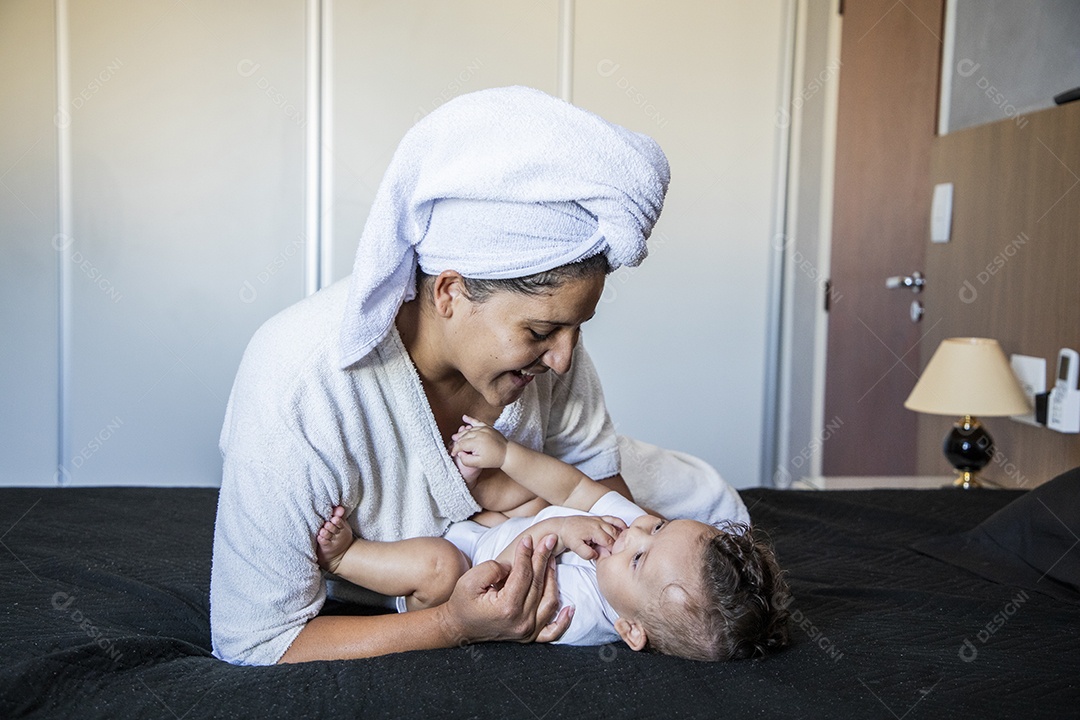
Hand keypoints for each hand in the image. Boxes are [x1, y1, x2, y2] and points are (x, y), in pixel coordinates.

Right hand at [435, 534, 571, 644]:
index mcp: (506, 607)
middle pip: (538, 584)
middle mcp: (521, 621)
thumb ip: (491, 569)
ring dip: (553, 578)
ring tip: (552, 559)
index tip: (529, 538)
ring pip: (549, 601)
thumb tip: (512, 565)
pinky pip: (552, 631)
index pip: (523, 575)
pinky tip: (570, 608)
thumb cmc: (462, 603)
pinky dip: (563, 620)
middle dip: (543, 558)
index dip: (526, 554)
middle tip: (549, 539)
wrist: (458, 627)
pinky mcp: (529, 636)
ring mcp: (527, 631)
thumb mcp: (469, 581)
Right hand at [450, 415, 508, 471]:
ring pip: (468, 430)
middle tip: (452, 446)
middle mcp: (479, 434)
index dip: (455, 449)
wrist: (507, 453)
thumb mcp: (478, 464)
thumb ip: (466, 460)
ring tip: (455, 437)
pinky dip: (470, 419)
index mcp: (476, 443)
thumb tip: (460, 453)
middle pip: (463, 436)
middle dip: (457, 441)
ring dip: (461, 433)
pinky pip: (476, 421)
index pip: (460, 444)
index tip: (453, 453)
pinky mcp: (487, 427)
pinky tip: (464, 417)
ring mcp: (483, 429)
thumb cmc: (494, 459)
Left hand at [558, 515, 625, 560]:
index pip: (610, 543)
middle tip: (622, 554)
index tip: (615, 558)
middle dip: (619, 545)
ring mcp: (600, 520)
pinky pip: (613, 519)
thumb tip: (596, 555)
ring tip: (626, 545)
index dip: (614, 552)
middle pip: (615, 535)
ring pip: (616, 528)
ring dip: (622, 536)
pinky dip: (621, 523)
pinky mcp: (599, 518)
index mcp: (594, 531)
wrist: (562, 527)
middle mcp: (599, 524)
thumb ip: (586, 553)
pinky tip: (626, 529)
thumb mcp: (575, 547)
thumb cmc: (569, 537)